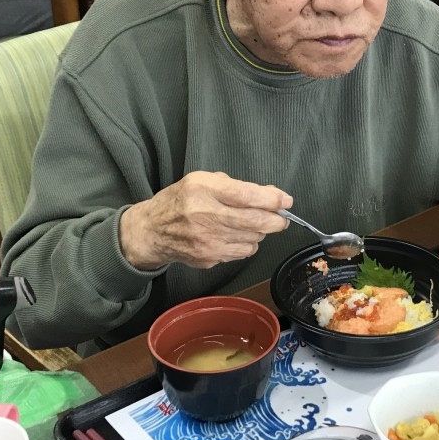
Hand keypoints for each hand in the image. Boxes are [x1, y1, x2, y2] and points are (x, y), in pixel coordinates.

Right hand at [119, 171, 290, 269]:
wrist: (153, 230)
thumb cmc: (181, 201)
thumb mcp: (203, 181)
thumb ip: (236, 186)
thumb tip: (271, 195)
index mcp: (203, 190)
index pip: (245, 195)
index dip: (271, 199)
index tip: (286, 200)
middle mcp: (204, 215)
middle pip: (253, 221)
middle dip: (276, 220)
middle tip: (282, 218)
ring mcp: (207, 240)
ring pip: (252, 239)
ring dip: (259, 232)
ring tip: (253, 224)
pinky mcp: (208, 258)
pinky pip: (241, 253)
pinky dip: (247, 245)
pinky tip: (238, 236)